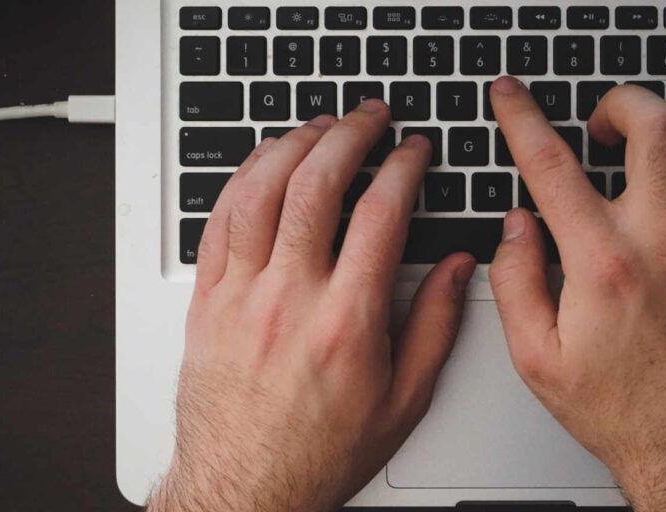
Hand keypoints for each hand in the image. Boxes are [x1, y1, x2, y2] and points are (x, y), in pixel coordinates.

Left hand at [148, 102, 475, 511]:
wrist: (245, 487)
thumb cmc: (320, 452)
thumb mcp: (404, 401)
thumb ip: (436, 327)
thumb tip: (459, 269)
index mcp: (347, 322)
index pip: (381, 215)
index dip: (404, 168)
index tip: (414, 151)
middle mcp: (290, 299)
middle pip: (318, 185)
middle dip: (350, 134)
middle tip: (370, 116)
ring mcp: (241, 296)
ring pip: (261, 191)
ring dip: (293, 144)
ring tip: (319, 125)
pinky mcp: (207, 301)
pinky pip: (218, 221)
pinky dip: (243, 179)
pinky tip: (263, 163)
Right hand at [489, 77, 665, 510]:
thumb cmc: (622, 411)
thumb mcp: (537, 359)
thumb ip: (515, 282)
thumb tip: (515, 228)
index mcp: (604, 265)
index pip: (552, 165)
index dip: (522, 118)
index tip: (511, 97)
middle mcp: (665, 244)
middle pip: (655, 128)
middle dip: (621, 103)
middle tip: (601, 121)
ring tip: (654, 136)